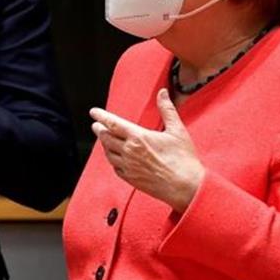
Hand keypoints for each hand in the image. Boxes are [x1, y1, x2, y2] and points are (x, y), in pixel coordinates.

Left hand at [89, 89, 205, 212]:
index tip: (94, 112)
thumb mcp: (177, 130)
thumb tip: (162, 93)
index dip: (101, 116)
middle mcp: (129, 151)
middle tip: (96, 125)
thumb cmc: (183, 159)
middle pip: (106, 138)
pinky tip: (114, 157)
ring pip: (108, 152)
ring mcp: (128, 166)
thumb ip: (167, 109)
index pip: (113, 123)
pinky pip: (115, 167)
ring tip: (104, 139)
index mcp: (138, 137)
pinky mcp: (130, 179)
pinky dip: (112, 159)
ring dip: (104, 144)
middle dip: (99, 129)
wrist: (186, 187)